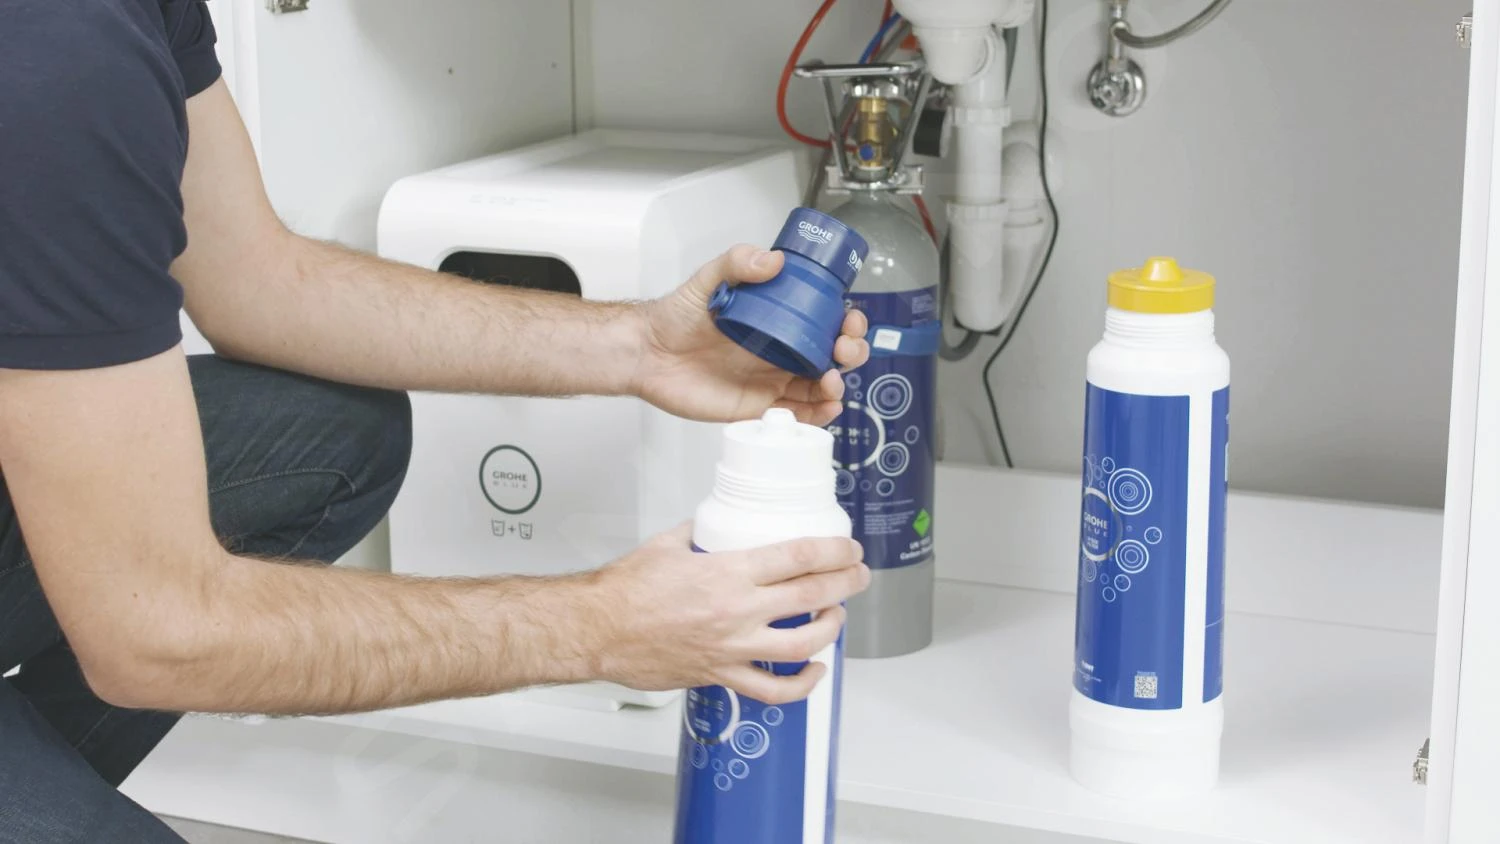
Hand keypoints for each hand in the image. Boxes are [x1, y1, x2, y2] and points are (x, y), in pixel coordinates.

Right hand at [587, 524, 869, 703]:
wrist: (597, 630)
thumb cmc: (624, 591)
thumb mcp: (669, 542)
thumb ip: (702, 531)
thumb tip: (719, 523)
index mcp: (728, 572)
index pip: (799, 555)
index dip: (833, 549)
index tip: (848, 547)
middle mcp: (738, 610)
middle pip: (812, 595)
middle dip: (846, 582)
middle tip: (857, 574)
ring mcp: (733, 647)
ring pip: (804, 644)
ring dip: (831, 628)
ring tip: (836, 616)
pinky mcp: (721, 675)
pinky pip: (772, 690)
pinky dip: (801, 685)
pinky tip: (814, 672)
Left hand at [633, 244, 870, 424]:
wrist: (648, 353)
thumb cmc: (675, 317)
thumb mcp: (708, 280)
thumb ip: (737, 262)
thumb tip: (773, 260)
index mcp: (778, 320)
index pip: (825, 320)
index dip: (846, 321)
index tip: (849, 319)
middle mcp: (781, 350)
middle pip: (833, 355)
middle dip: (851, 352)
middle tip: (843, 349)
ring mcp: (772, 380)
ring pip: (821, 387)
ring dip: (837, 385)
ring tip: (831, 381)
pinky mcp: (759, 407)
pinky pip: (798, 415)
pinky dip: (819, 414)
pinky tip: (826, 406)